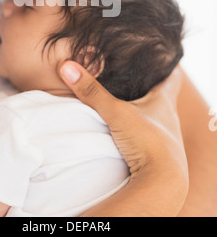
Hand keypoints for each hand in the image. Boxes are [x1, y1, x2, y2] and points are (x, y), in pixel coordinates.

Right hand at [59, 62, 188, 188]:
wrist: (162, 184)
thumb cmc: (148, 142)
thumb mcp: (116, 112)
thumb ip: (92, 91)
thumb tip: (67, 66)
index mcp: (164, 101)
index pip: (172, 76)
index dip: (166, 66)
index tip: (158, 57)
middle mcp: (169, 117)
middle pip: (162, 96)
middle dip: (150, 86)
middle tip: (135, 76)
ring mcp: (166, 137)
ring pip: (155, 117)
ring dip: (144, 110)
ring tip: (127, 100)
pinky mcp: (158, 155)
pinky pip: (148, 136)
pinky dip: (138, 129)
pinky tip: (127, 130)